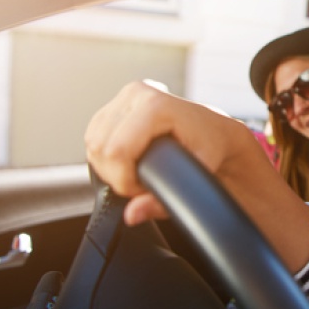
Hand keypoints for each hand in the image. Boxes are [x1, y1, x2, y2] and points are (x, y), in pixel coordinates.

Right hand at [84, 80, 239, 224]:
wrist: (217, 131)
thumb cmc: (212, 148)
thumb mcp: (197, 175)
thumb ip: (164, 200)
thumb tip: (132, 214)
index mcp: (155, 104)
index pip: (116, 150)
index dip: (124, 179)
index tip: (145, 189)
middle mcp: (136, 94)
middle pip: (99, 147)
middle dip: (116, 175)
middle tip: (144, 184)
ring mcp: (124, 96)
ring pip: (91, 142)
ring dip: (109, 167)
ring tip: (140, 172)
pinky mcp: (115, 105)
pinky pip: (93, 136)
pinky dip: (106, 156)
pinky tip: (129, 161)